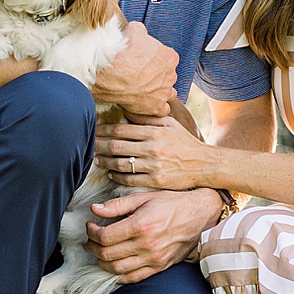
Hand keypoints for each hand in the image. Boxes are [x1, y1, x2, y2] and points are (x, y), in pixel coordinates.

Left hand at [85, 188, 224, 283]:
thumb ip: (117, 205)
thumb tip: (95, 209)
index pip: (105, 237)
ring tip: (101, 250)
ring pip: (116, 270)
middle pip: (107, 255)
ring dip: (102, 262)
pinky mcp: (159, 267)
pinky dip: (118, 275)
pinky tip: (114, 264)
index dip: (91, 233)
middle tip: (92, 238)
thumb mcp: (144, 197)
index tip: (91, 226)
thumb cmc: (172, 203)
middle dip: (93, 247)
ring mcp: (153, 259)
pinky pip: (132, 278)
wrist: (200, 215)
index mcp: (140, 225)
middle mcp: (146, 245)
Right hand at [90, 21, 177, 119]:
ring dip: (160, 91)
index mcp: (170, 57)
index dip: (155, 58)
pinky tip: (145, 103)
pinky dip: (155, 107)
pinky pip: (162, 110)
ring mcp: (164, 93)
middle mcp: (171, 75)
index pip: (167, 57)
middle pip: (167, 75)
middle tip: (141, 74)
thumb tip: (140, 31)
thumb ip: (142, 31)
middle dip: (157, 75)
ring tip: (145, 90)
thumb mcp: (134, 31)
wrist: (112, 73)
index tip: (145, 59)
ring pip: (168, 93)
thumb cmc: (123, 52)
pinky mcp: (156, 107)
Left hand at [96, 117, 213, 190]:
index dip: (104, 130)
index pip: (121, 129)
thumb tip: (128, 111)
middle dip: (99, 145)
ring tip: (96, 160)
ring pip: (120, 164)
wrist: (203, 164)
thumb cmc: (185, 142)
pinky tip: (110, 173)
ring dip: (105, 162)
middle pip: (117, 146)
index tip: (94, 130)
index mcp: (154, 132)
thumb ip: (149, 118)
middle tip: (89, 145)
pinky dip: (116, 177)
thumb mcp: (170, 124)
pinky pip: (129, 179)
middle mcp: (152, 148)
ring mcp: (153, 166)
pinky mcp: (155, 181)